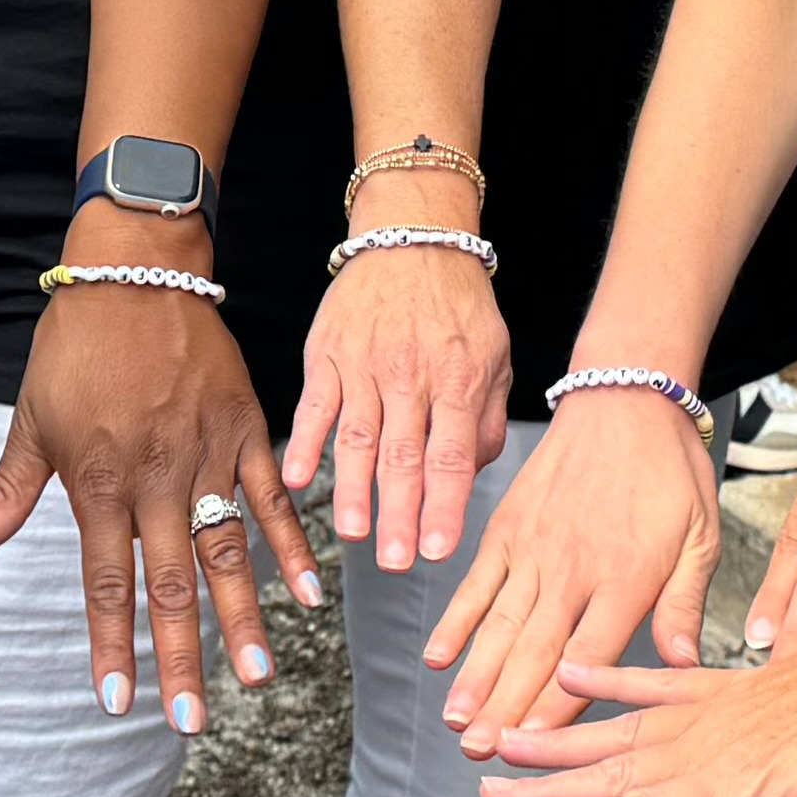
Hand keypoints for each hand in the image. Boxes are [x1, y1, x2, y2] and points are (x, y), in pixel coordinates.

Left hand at [0, 263, 325, 732]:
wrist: (136, 269)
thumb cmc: (74, 344)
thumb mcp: (30, 419)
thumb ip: (5, 493)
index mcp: (97, 482)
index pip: (105, 583)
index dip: (111, 647)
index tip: (116, 703)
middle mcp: (155, 478)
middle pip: (170, 586)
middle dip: (180, 660)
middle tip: (193, 723)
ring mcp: (206, 455)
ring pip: (228, 553)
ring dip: (245, 621)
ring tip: (258, 679)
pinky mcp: (246, 429)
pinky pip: (273, 499)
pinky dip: (294, 547)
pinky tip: (312, 596)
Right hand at [278, 191, 506, 572]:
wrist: (413, 235)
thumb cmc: (459, 303)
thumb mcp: (496, 356)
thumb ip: (488, 420)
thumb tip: (472, 476)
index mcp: (460, 379)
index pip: (453, 456)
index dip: (444, 506)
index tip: (438, 549)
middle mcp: (412, 374)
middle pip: (404, 455)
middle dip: (400, 514)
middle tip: (397, 560)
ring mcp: (365, 363)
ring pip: (357, 436)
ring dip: (353, 490)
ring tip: (354, 533)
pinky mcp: (328, 352)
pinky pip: (315, 403)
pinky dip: (307, 442)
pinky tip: (300, 478)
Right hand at [431, 383, 715, 760]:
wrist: (626, 397)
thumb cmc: (671, 472)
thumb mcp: (701, 537)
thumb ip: (685, 604)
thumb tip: (685, 668)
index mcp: (627, 577)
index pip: (588, 655)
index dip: (558, 703)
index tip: (535, 746)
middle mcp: (573, 569)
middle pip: (535, 651)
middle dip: (506, 708)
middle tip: (482, 755)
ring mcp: (534, 549)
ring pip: (499, 626)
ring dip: (476, 678)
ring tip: (458, 724)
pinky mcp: (507, 529)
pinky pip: (476, 583)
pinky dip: (456, 622)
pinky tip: (439, 660)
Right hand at [477, 619, 796, 796]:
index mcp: (736, 781)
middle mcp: (712, 744)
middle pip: (614, 774)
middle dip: (548, 789)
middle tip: (486, 795)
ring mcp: (717, 710)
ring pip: (623, 732)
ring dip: (563, 741)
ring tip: (507, 743)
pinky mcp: (731, 687)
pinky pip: (658, 683)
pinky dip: (614, 681)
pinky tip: (574, 675)